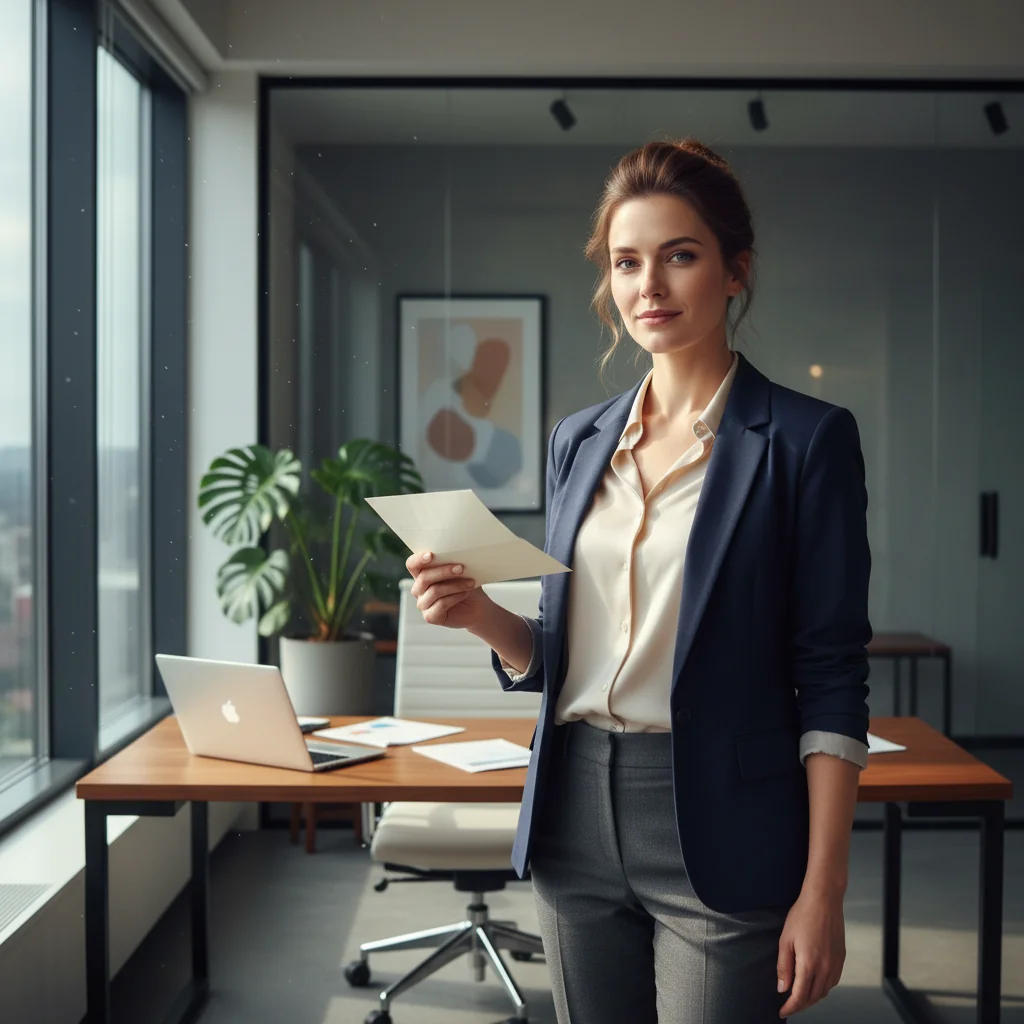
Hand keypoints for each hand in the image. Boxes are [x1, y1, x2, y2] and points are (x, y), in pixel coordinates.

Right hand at [405, 550, 491, 630]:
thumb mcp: (461, 571)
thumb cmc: (467, 584)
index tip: (431, 555)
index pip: (412, 564)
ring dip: (455, 585)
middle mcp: (419, 589)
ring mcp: (423, 604)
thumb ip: (453, 562)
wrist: (477, 606)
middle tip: (461, 568)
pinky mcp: (430, 617)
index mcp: (422, 574)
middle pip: (424, 578)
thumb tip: (456, 554)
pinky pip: (441, 604)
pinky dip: (455, 597)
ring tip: (470, 583)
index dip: (419, 559)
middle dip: (443, 571)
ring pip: (434, 591)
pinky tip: (465, 593)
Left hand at [776, 889, 845, 1016]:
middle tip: (789, 1006)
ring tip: (800, 997)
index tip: (782, 1011)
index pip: (800, 996)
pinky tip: (815, 984)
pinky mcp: (841, 959)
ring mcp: (836, 964)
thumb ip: (784, 966)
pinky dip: (823, 989)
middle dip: (801, 1005)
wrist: (824, 900)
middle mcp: (825, 968)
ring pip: (824, 992)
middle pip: (813, 997)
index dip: (790, 1007)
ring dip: (812, 998)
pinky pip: (833, 982)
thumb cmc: (803, 915)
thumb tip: (783, 988)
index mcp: (809, 964)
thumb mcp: (785, 940)